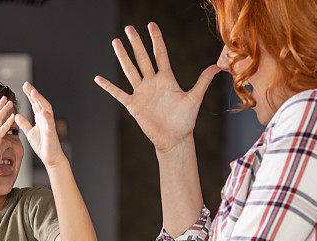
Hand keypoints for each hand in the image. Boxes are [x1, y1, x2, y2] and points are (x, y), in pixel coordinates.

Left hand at [15, 82, 66, 167]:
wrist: (50, 157)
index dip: (30, 95)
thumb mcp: (30, 133)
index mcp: (40, 119)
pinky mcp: (51, 133)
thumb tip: (17, 115)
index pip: (35, 103)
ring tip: (33, 93)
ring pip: (46, 109)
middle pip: (40, 103)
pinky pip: (50, 124)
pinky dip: (47, 117)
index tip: (24, 86)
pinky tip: (42, 111)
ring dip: (40, 101)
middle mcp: (46, 119)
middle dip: (34, 94)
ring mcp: (49, 125)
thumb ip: (24, 124)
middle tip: (26, 85)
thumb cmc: (42, 145)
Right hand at [95, 22, 219, 153]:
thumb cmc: (185, 120)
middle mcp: (152, 82)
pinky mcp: (133, 105)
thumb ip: (203, 81)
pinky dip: (108, 87)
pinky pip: (118, 94)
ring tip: (115, 42)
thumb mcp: (195, 98)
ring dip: (122, 57)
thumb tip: (218, 67)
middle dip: (136, 43)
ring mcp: (141, 93)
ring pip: (130, 70)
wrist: (174, 139)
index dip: (156, 40)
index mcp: (166, 78)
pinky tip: (98, 78)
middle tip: (129, 28)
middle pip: (142, 58)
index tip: (151, 25)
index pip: (160, 54)